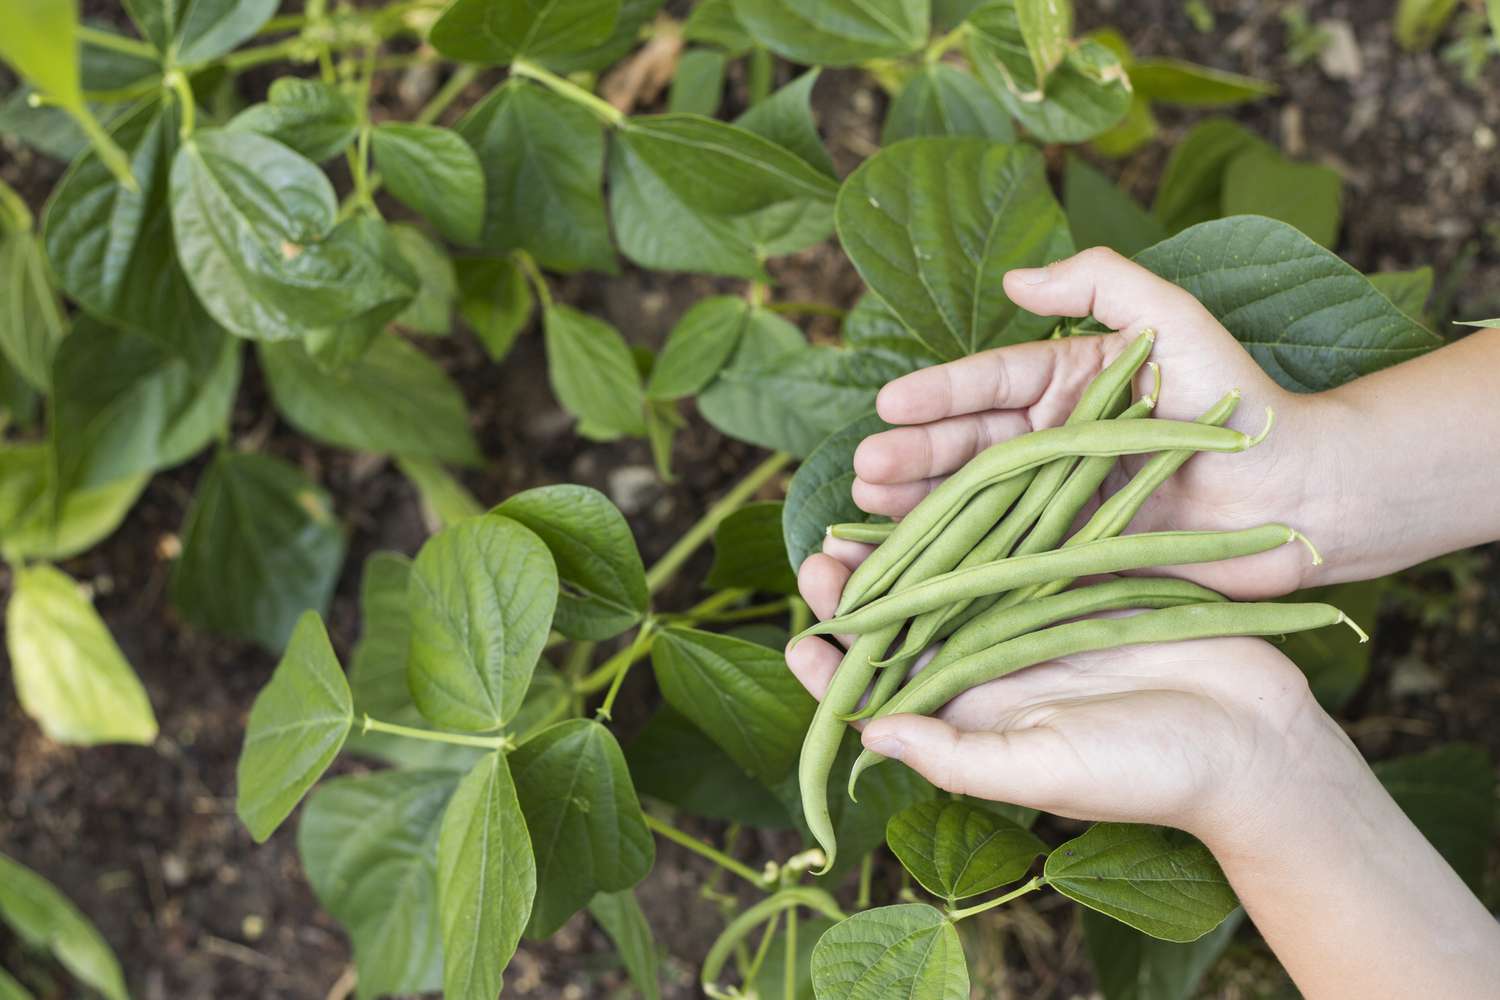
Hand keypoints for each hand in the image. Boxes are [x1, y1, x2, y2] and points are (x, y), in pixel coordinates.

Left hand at [789, 545, 1342, 840]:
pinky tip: (946, 488)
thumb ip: (958, 759)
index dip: (838, 674)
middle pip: (911, 623)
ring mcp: (1033, 619)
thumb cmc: (1151, 773)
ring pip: (953, 575)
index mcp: (976, 718)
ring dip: (910, 548)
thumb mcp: (1048, 771)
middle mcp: (994, 667)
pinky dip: (982, 518)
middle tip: (820, 557)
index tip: (799, 642)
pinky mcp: (1077, 580)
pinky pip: (1018, 541)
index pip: (887, 695)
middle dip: (863, 593)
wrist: (1257, 739)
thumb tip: (867, 734)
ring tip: (862, 515)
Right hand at [848, 246, 1344, 599]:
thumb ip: (1104, 281)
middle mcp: (1052, 441)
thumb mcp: (1176, 321)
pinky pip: (1005, 555)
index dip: (938, 393)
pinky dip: (956, 562)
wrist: (1302, 496)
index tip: (890, 403)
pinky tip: (911, 563)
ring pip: (974, 502)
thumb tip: (1019, 278)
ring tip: (870, 508)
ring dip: (918, 507)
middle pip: (967, 446)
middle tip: (866, 468)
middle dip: (911, 455)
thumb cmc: (1242, 401)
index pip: (989, 381)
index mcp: (1067, 383)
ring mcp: (1057, 501)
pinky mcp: (1070, 555)